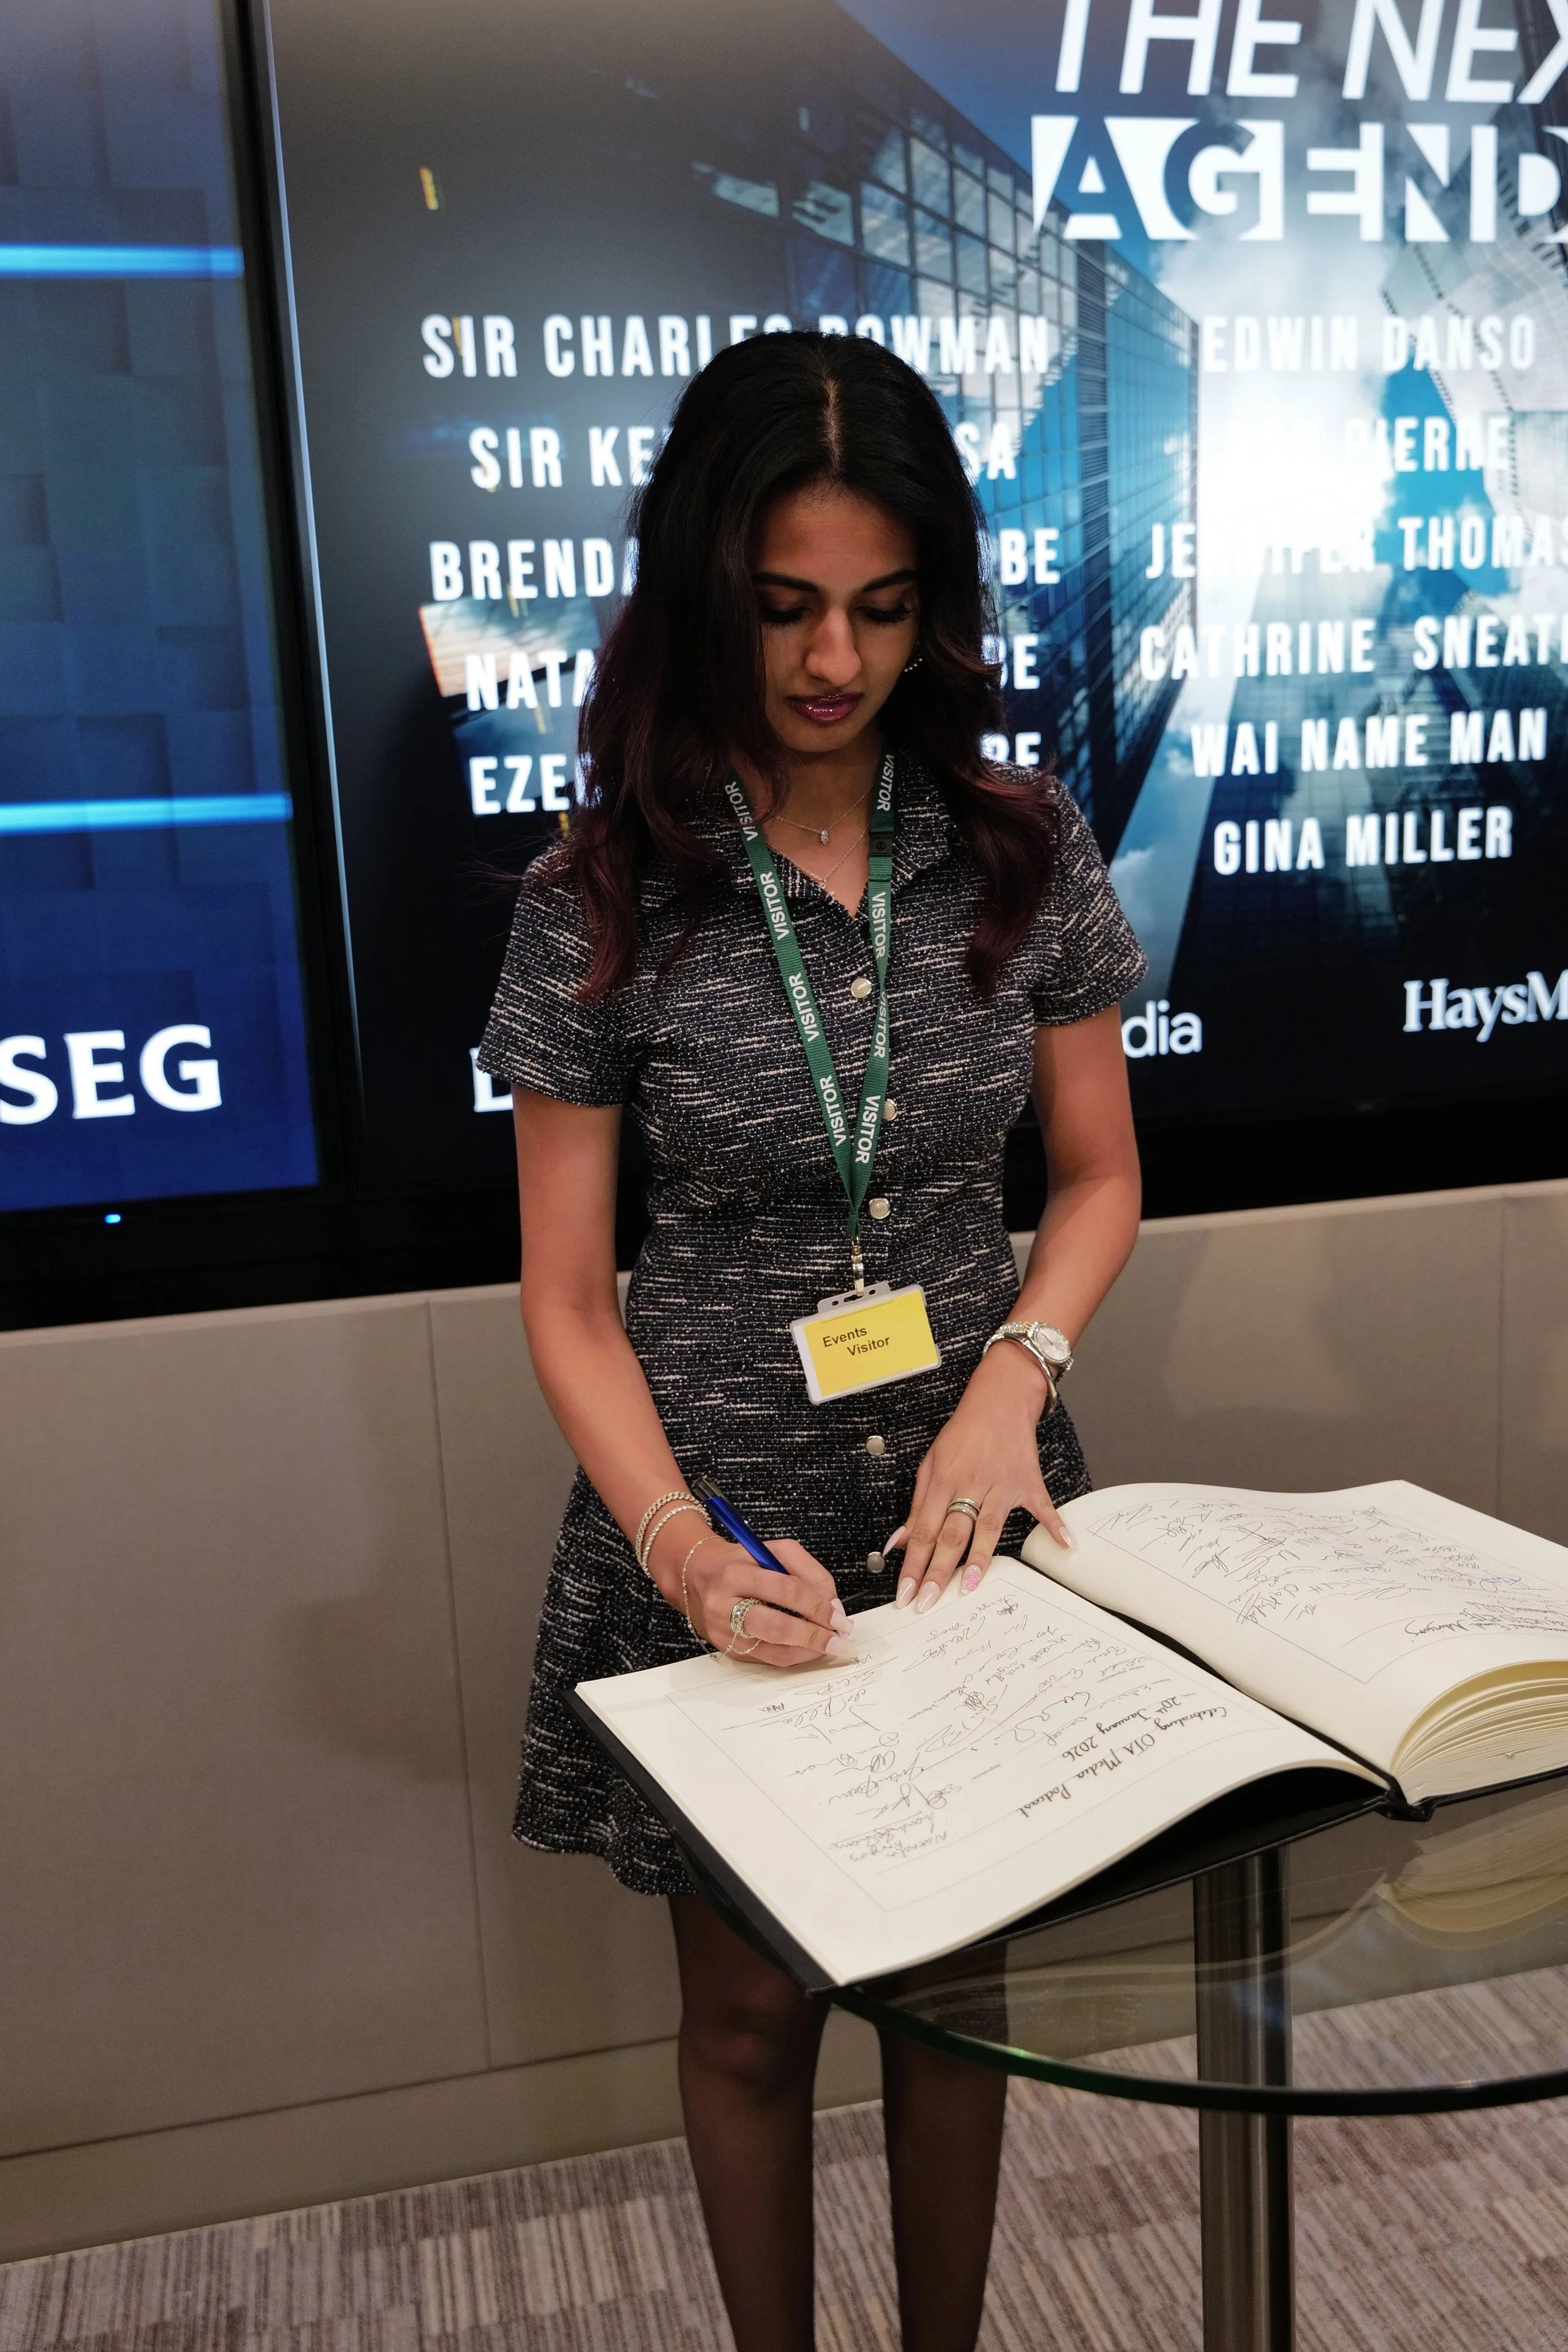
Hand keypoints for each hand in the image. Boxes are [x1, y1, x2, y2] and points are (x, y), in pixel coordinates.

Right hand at [662, 1529, 856, 1667]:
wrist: (696, 1577)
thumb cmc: (740, 1562)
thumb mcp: (773, 1551)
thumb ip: (808, 1571)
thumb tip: (832, 1606)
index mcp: (735, 1573)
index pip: (784, 1590)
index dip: (817, 1604)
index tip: (838, 1615)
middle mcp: (724, 1605)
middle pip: (777, 1627)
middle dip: (815, 1636)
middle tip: (841, 1639)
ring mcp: (723, 1633)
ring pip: (773, 1651)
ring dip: (809, 1651)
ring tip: (832, 1647)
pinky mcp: (727, 1650)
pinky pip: (767, 1659)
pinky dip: (794, 1656)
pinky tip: (810, 1649)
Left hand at [886, 1344, 1072, 1613]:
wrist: (999, 1400)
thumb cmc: (963, 1433)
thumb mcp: (930, 1463)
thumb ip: (917, 1507)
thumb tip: (898, 1543)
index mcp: (941, 1480)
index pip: (923, 1530)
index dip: (913, 1564)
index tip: (906, 1593)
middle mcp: (969, 1484)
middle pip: (951, 1534)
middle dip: (937, 1571)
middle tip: (927, 1602)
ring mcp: (1000, 1484)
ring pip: (988, 1526)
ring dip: (979, 1558)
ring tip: (969, 1587)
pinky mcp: (1027, 1482)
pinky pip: (1042, 1507)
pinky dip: (1055, 1524)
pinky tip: (1065, 1544)